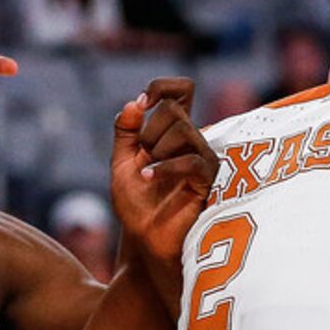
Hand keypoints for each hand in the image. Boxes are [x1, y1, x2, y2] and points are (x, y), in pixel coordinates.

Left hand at [111, 78, 216, 263]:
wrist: (144, 241)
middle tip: (144, 160)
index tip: (143, 103)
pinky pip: (191, 160)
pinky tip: (148, 178)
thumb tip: (134, 102)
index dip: (162, 87)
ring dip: (156, 152)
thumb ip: (124, 132)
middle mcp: (192, 140)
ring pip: (182, 130)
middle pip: (173, 110)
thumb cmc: (136, 206)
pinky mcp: (208, 180)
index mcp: (172, 132)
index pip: (181, 90)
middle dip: (149, 132)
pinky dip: (164, 167)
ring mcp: (202, 158)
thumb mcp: (121, 164)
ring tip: (149, 177)